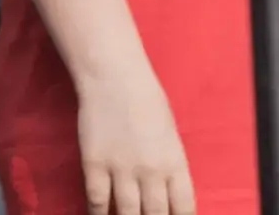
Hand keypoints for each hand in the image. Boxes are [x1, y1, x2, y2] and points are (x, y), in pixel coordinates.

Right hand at [76, 69, 193, 214]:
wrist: (114, 77)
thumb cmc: (147, 100)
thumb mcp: (170, 135)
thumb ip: (170, 165)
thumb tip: (166, 192)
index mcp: (175, 163)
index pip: (184, 208)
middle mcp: (151, 172)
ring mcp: (122, 169)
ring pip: (128, 214)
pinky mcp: (94, 164)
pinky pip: (97, 200)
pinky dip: (99, 214)